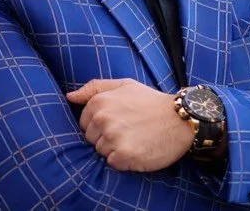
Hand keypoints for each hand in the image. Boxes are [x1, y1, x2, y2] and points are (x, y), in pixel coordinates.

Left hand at [66, 78, 192, 171]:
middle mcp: (103, 118)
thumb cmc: (151, 102)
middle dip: (106, 138)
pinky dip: (123, 161)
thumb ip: (93, 88)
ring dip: (115, 150)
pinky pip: (113, 163)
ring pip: (101, 152)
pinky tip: (138, 150)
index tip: (119, 123)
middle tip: (129, 131)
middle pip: (91, 139)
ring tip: (135, 139)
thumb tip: (69, 97)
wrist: (181, 118)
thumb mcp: (123, 85)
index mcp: (99, 101)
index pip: (84, 124)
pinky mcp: (124, 155)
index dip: (100, 126)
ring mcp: (113, 137)